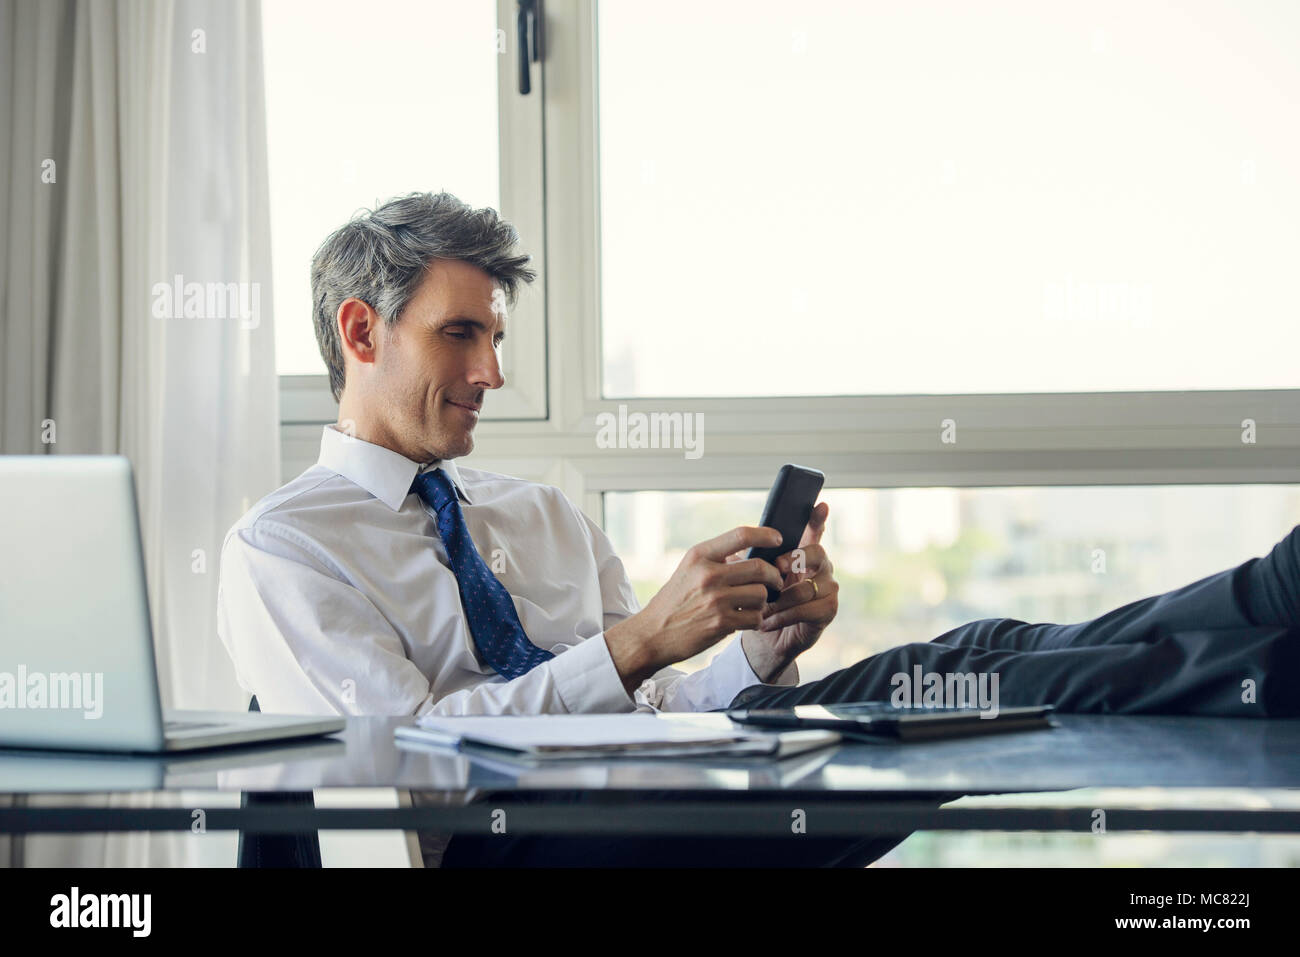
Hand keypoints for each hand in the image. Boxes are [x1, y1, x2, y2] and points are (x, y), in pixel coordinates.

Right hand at [605, 525, 784, 693]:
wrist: (652, 633)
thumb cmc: (674, 601)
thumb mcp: (688, 570)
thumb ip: (717, 560)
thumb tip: (751, 553)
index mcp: (700, 556)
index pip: (741, 535)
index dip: (765, 535)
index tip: (778, 539)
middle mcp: (708, 574)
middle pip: (759, 567)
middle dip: (774, 576)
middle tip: (775, 582)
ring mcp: (715, 599)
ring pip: (761, 594)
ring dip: (763, 601)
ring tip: (753, 605)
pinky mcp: (721, 623)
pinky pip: (755, 617)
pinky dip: (755, 619)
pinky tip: (746, 619)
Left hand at [739, 502, 838, 681]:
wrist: (764, 633)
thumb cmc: (759, 599)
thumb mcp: (750, 575)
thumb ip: (748, 559)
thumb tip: (736, 547)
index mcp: (801, 552)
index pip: (813, 529)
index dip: (817, 518)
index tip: (820, 505)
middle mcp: (820, 565)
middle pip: (816, 552)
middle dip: (795, 558)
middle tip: (777, 567)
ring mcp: (828, 587)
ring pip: (807, 587)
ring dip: (781, 599)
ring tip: (762, 608)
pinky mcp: (828, 609)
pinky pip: (808, 609)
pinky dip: (784, 616)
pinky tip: (767, 621)